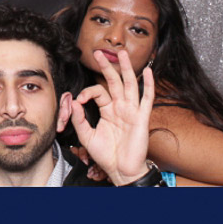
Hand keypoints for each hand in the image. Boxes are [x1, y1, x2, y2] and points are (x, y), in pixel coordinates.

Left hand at [70, 50, 154, 184]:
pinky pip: (147, 99)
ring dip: (126, 69)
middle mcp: (120, 108)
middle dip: (107, 67)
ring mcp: (132, 111)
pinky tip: (148, 71)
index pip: (99, 92)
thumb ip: (80, 120)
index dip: (88, 92)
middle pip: (114, 82)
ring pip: (130, 85)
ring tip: (122, 53)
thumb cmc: (107, 156)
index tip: (79, 100)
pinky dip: (149, 84)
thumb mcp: (87, 137)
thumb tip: (73, 103)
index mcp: (108, 110)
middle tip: (99, 53)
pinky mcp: (141, 118)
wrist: (121, 171)